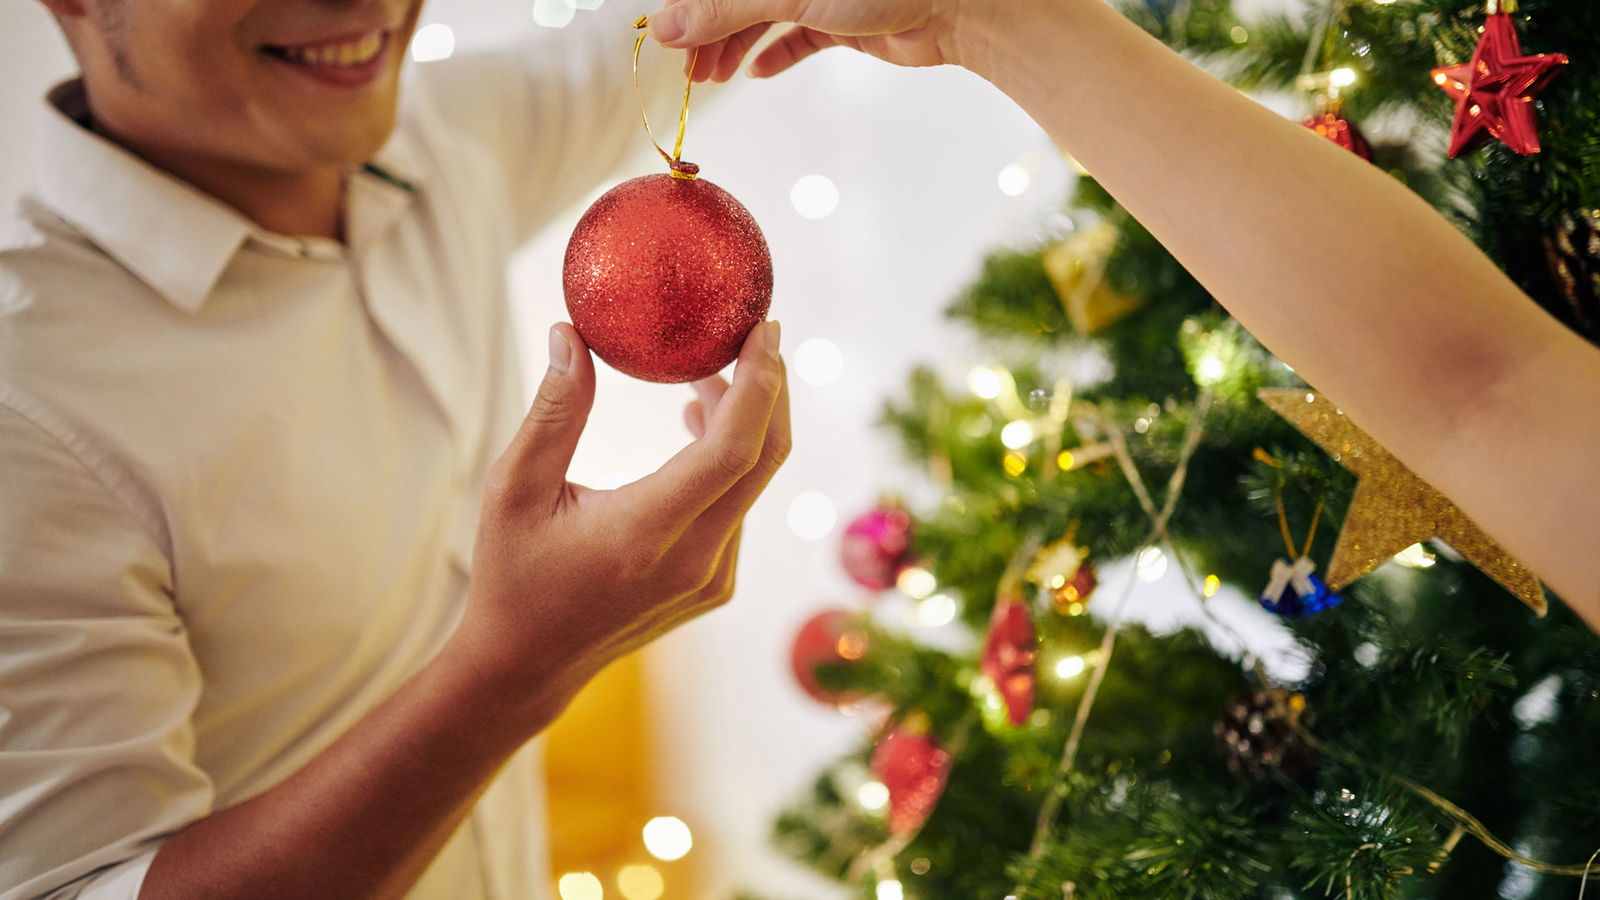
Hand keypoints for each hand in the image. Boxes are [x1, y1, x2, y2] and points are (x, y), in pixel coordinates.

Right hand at [450, 321, 788, 721]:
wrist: (527, 665)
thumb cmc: (512, 574)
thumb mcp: (514, 489)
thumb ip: (554, 411)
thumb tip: (572, 333)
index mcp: (645, 533)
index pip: (731, 449)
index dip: (759, 383)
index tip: (764, 328)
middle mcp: (694, 561)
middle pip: (764, 458)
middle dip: (769, 388)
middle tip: (755, 332)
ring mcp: (712, 579)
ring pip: (753, 482)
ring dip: (743, 422)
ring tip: (702, 376)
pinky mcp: (716, 586)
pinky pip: (740, 507)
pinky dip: (731, 460)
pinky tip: (696, 429)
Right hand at [648, 0, 970, 82]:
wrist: (958, 2)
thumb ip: (725, 8)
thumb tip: (666, 27)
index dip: (688, 6)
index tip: (665, 40)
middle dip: (709, 31)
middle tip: (687, 70)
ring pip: (762, 17)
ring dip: (734, 48)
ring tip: (712, 79)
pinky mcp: (843, 18)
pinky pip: (798, 36)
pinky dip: (777, 55)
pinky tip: (757, 74)